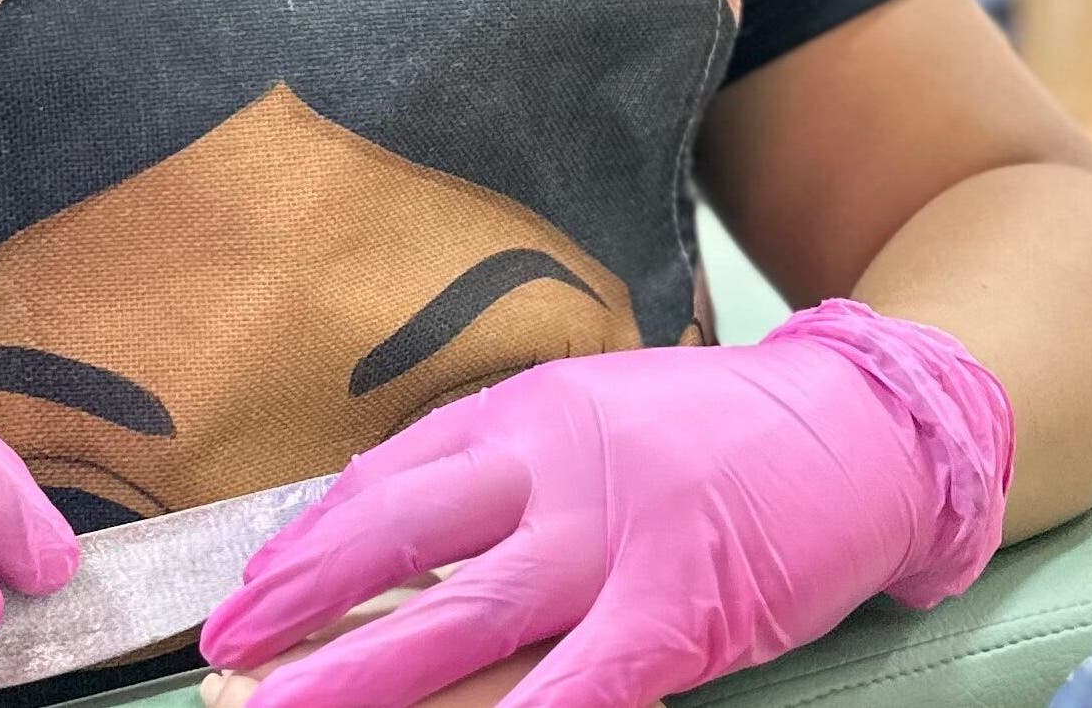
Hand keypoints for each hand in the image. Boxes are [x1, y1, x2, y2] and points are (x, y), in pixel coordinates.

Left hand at [200, 302, 1013, 707]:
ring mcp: (619, 539)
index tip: (248, 600)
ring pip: (463, 617)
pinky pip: (578, 686)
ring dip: (363, 674)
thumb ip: (503, 461)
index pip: (391, 478)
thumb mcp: (599, 412)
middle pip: (401, 538)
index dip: (310, 544)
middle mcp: (559, 466)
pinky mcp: (680, 611)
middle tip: (223, 657)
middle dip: (303, 603)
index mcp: (532, 412)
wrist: (868, 424)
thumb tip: (382, 520)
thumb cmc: (723, 432)